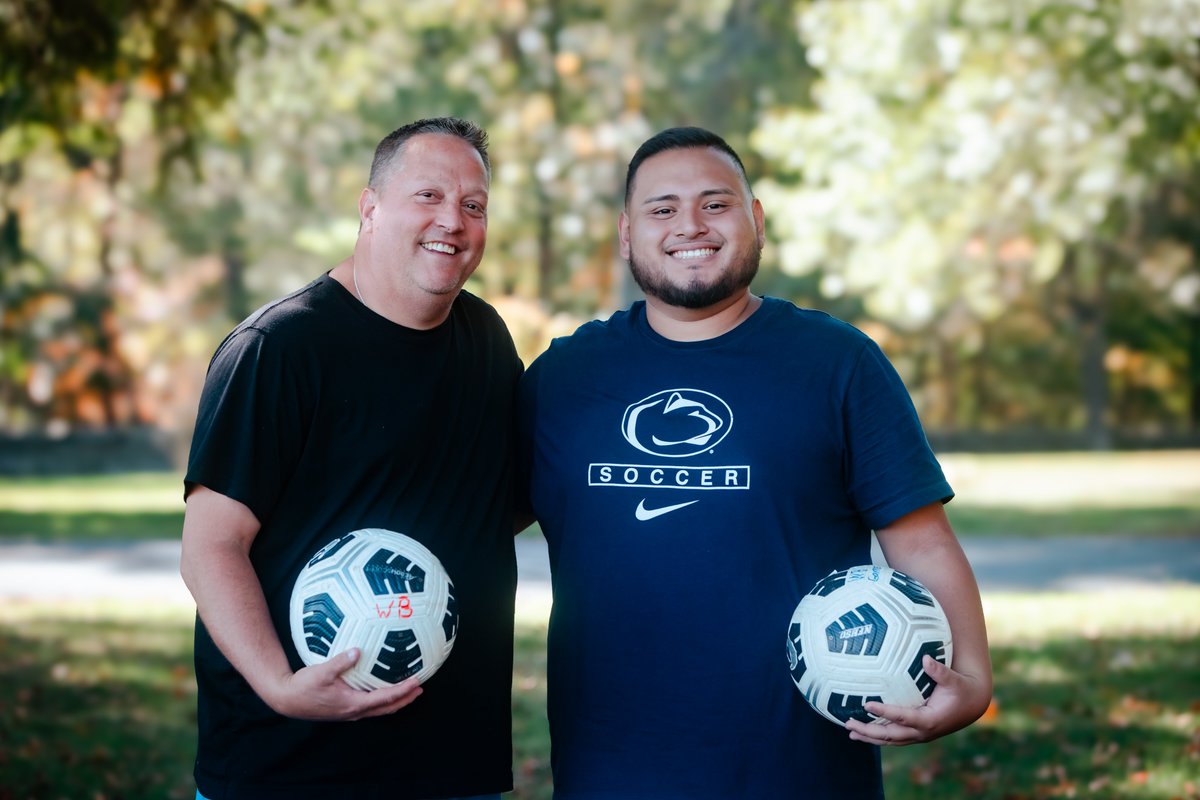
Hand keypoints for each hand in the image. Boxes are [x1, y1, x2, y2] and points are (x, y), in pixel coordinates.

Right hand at [264, 649, 423, 721]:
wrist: (287, 700)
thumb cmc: (303, 687)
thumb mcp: (321, 672)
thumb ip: (340, 661)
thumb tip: (357, 650)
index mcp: (353, 704)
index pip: (385, 699)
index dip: (403, 691)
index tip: (417, 682)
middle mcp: (354, 711)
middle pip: (387, 708)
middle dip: (405, 699)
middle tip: (420, 689)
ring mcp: (349, 712)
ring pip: (379, 709)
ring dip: (395, 701)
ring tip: (408, 691)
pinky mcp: (344, 709)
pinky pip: (369, 705)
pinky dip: (382, 699)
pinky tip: (382, 688)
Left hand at [844, 655, 990, 745]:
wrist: (971, 705)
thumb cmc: (961, 689)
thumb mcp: (954, 679)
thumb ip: (940, 671)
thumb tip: (926, 659)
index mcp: (929, 720)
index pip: (902, 717)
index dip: (884, 712)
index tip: (866, 704)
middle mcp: (922, 732)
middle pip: (891, 735)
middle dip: (869, 731)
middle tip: (848, 723)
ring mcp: (919, 735)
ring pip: (891, 740)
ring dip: (870, 737)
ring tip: (850, 732)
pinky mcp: (917, 734)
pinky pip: (895, 737)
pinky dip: (879, 736)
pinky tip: (865, 732)